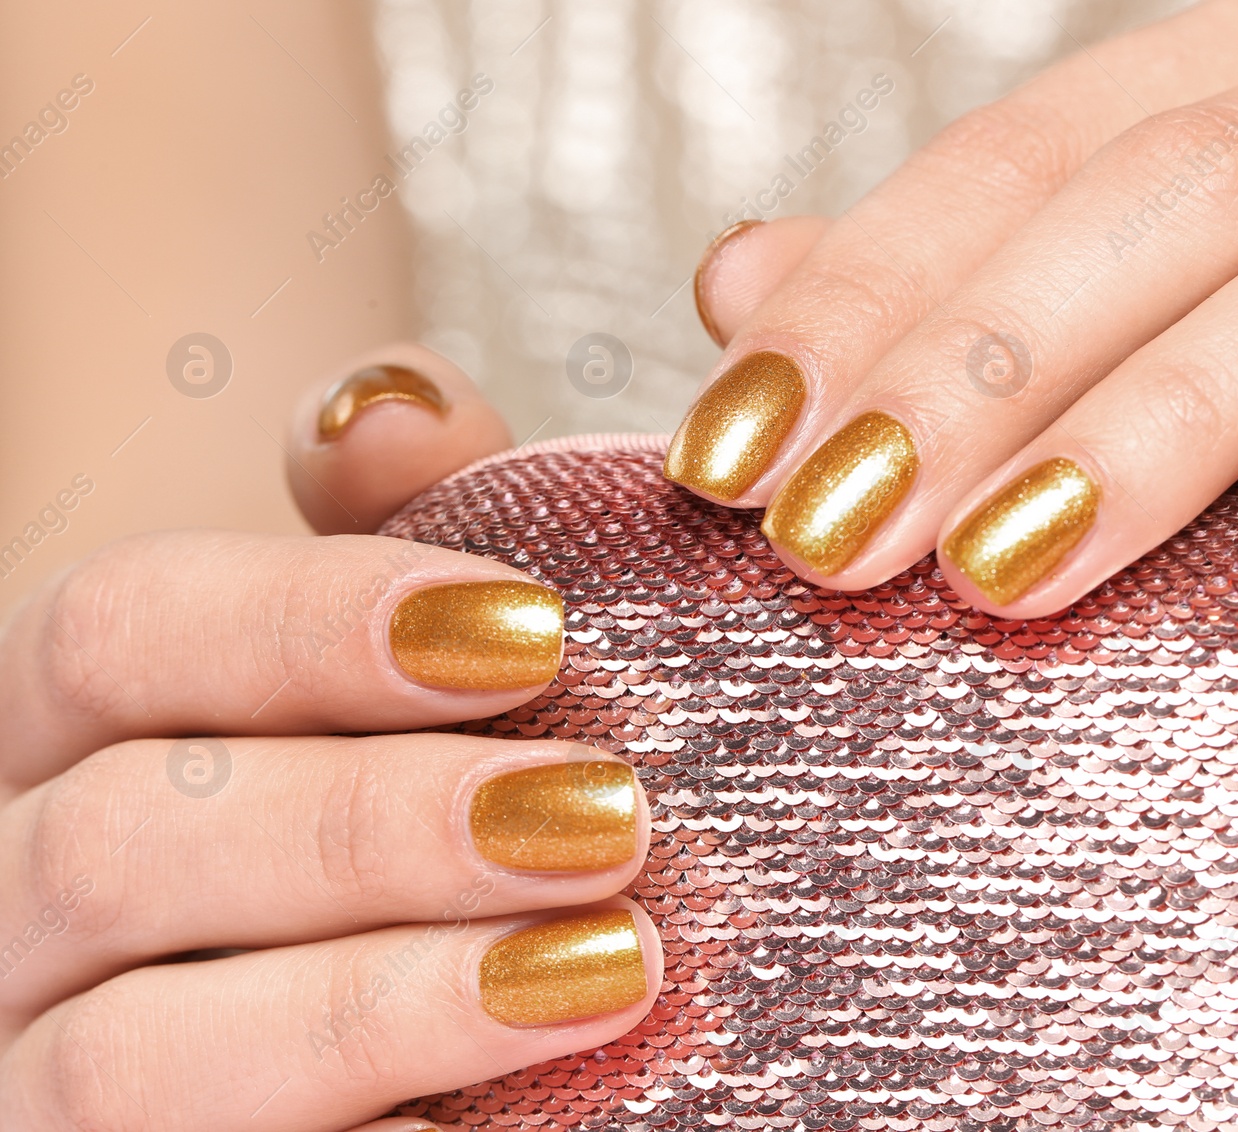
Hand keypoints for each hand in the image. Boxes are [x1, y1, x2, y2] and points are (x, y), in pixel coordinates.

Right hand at [0, 346, 661, 1130]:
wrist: (363, 1078)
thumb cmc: (365, 862)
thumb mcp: (378, 695)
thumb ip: (382, 550)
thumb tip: (394, 406)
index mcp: (59, 746)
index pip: (114, 632)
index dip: (314, 618)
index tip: (532, 632)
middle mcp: (6, 909)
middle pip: (125, 839)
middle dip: (380, 826)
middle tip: (608, 817)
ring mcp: (27, 1081)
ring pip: (130, 1056)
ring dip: (387, 1005)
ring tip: (606, 967)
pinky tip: (509, 1114)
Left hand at [671, 0, 1237, 616]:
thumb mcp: (1164, 255)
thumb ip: (964, 272)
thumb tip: (743, 278)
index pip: (1020, 157)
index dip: (863, 293)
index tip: (733, 446)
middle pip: (1160, 198)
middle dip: (975, 371)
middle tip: (831, 531)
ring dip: (1153, 423)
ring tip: (1003, 562)